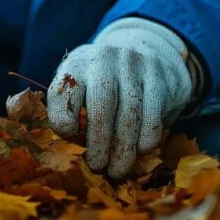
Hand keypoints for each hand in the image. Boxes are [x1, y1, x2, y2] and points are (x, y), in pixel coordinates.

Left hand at [47, 17, 193, 178]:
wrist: (142, 49)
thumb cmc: (101, 82)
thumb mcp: (79, 86)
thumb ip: (70, 112)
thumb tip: (70, 150)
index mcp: (76, 65)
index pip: (64, 92)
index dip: (63, 117)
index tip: (68, 137)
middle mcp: (103, 59)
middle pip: (101, 105)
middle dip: (99, 142)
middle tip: (97, 166)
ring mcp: (132, 65)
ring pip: (130, 112)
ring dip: (124, 148)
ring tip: (118, 170)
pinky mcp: (157, 75)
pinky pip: (153, 112)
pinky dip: (147, 135)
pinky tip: (142, 150)